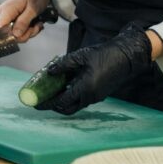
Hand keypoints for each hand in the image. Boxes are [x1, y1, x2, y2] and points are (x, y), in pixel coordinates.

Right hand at [0, 0, 55, 42]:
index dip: (9, 37)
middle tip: (36, 27)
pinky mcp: (14, 16)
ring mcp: (9, 15)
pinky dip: (28, 28)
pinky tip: (36, 23)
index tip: (24, 35)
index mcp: (6, 10)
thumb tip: (15, 35)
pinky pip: (19, 28)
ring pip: (15, 32)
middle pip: (9, 33)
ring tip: (38, 24)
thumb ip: (23, 23)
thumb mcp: (33, 10)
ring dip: (29, 31)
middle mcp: (4, 13)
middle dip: (25, 34)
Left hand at [36, 24, 152, 114]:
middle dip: (53, 106)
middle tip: (41, 100)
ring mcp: (96, 97)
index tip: (36, 103)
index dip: (47, 103)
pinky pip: (82, 99)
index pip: (62, 102)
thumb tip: (49, 72)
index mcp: (85, 89)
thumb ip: (63, 65)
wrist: (126, 57)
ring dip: (62, 101)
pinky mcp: (99, 94)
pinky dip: (71, 96)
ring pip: (75, 104)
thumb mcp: (80, 56)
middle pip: (68, 108)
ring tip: (50, 92)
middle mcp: (90, 97)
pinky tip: (64, 86)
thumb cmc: (104, 55)